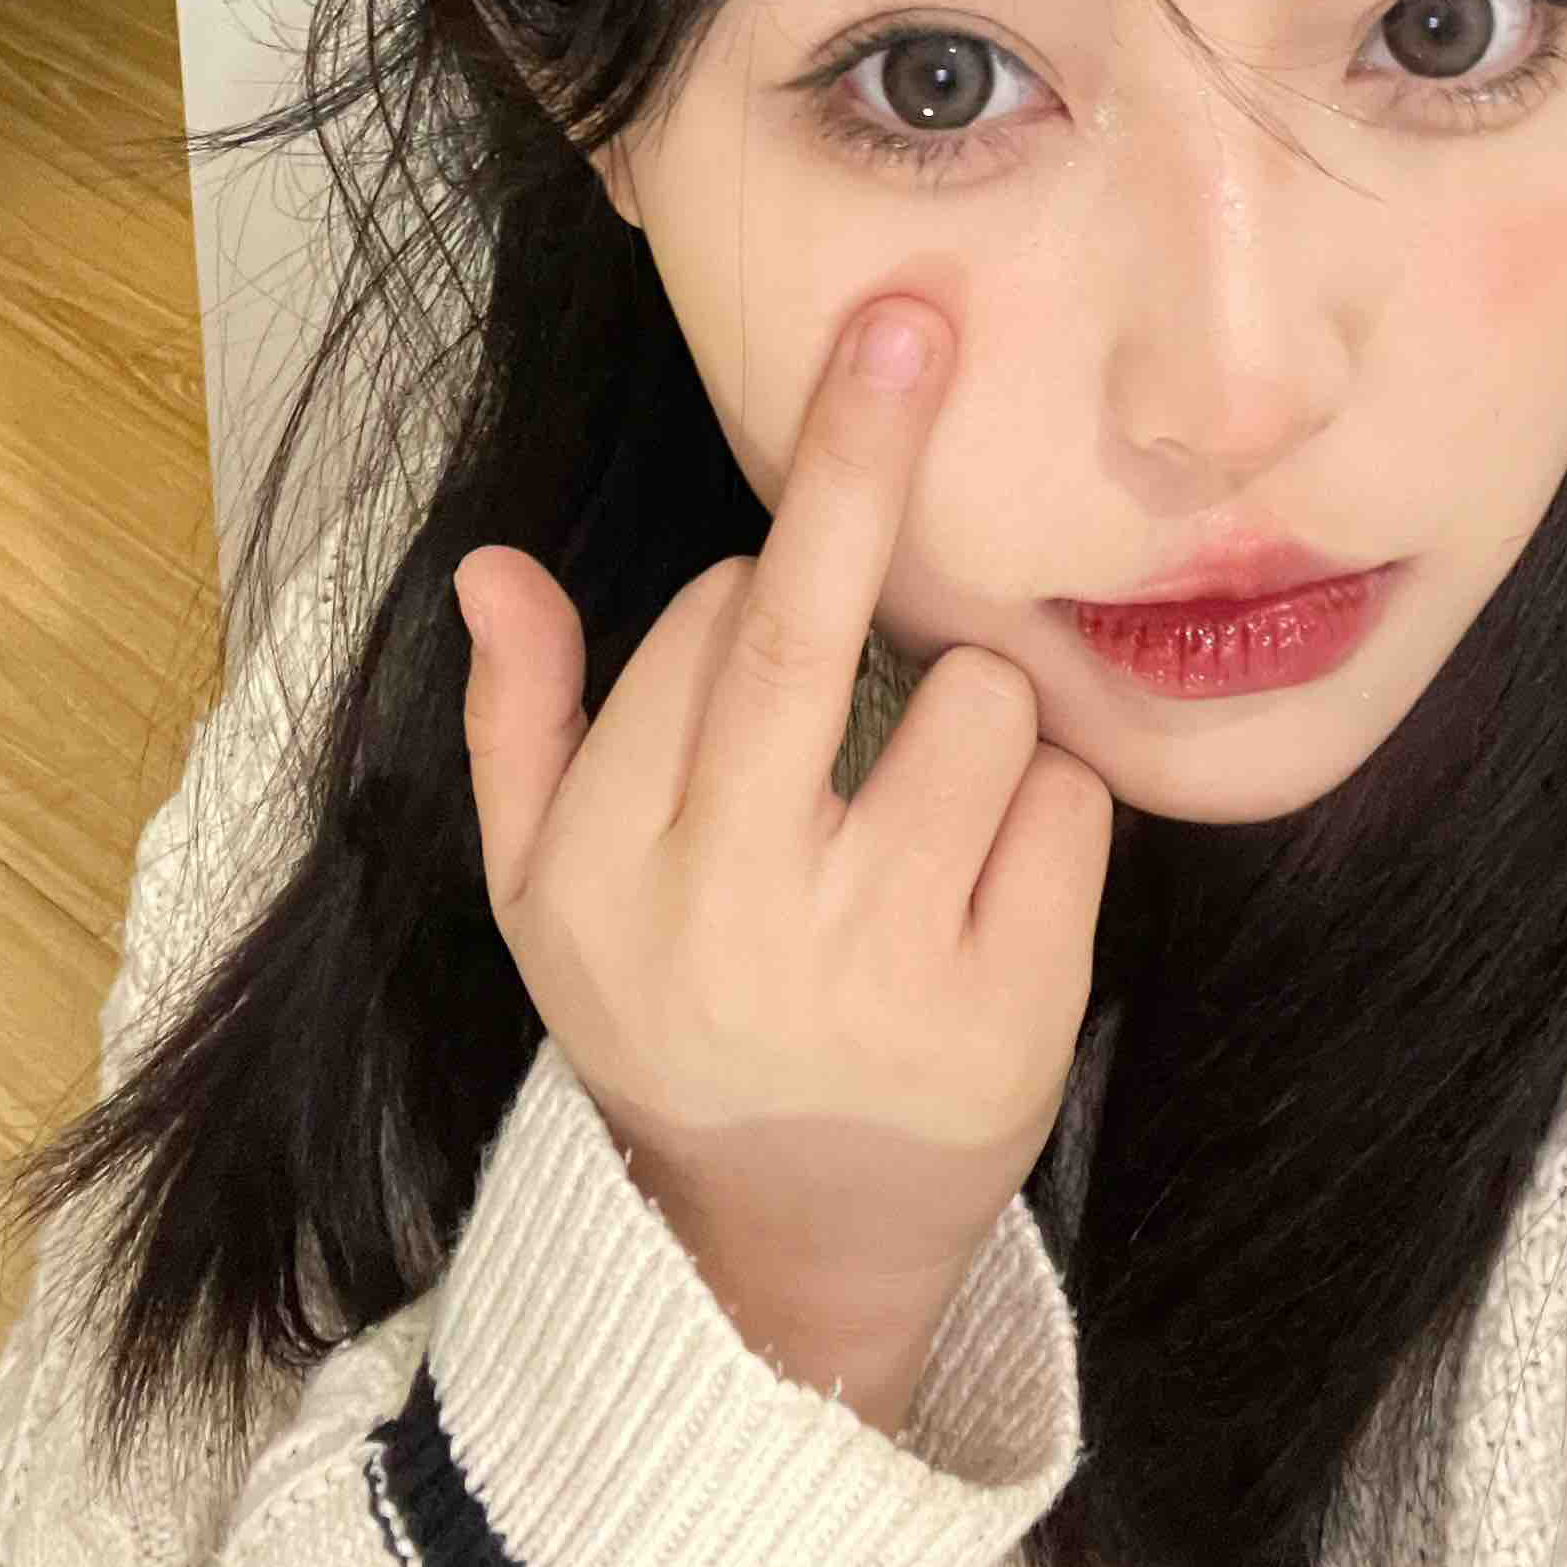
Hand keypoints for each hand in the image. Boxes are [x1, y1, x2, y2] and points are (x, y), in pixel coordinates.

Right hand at [457, 295, 1114, 1337]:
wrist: (786, 1244)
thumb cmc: (672, 1015)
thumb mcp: (544, 895)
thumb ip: (520, 726)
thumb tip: (494, 565)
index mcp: (605, 868)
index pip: (712, 630)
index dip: (767, 596)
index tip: (776, 630)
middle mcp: (732, 913)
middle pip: (810, 632)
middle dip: (858, 455)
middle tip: (910, 322)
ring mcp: (878, 970)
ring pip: (979, 701)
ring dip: (978, 709)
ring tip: (927, 812)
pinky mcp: (1013, 1013)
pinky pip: (1072, 801)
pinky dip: (1052, 805)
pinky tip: (991, 882)